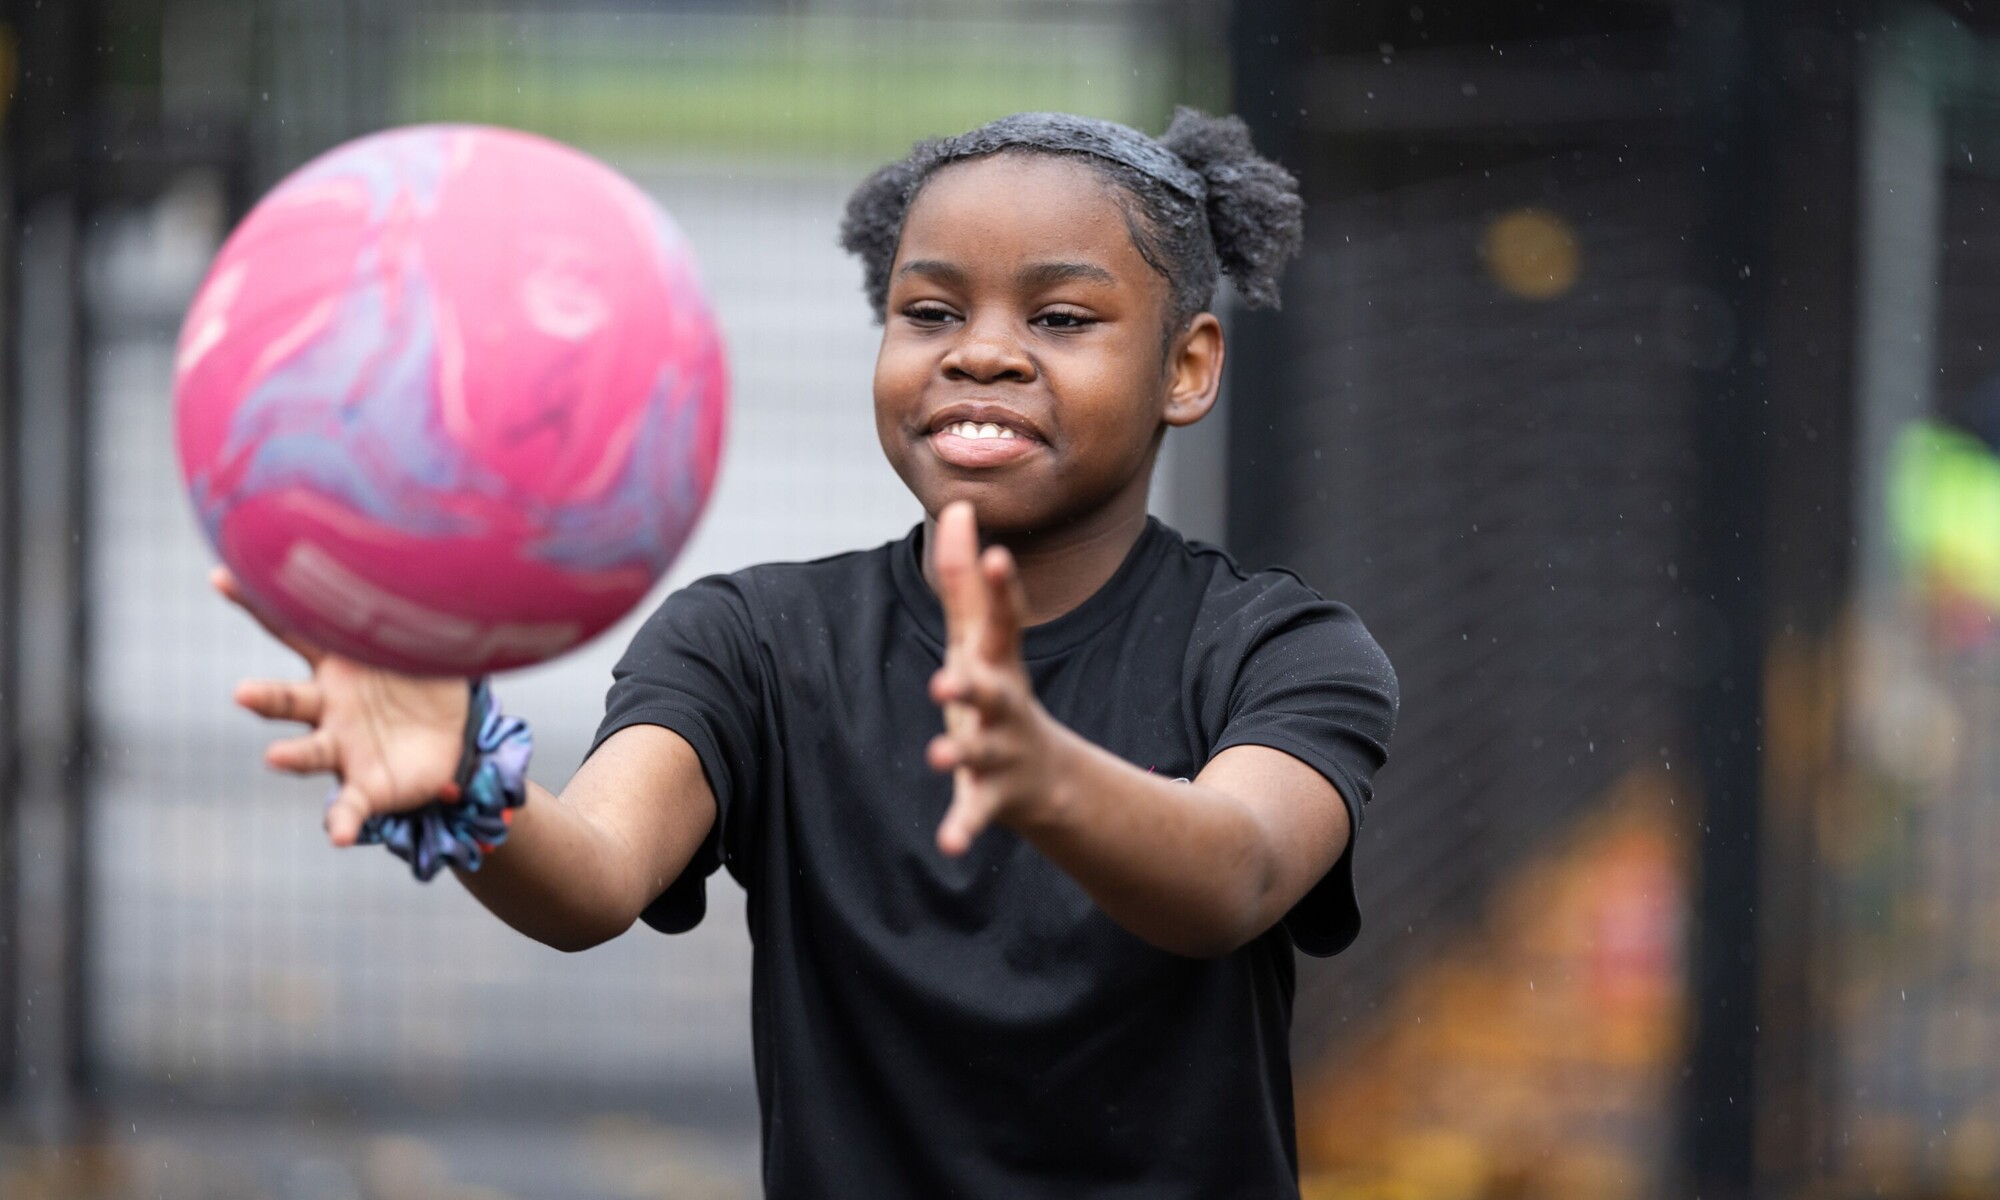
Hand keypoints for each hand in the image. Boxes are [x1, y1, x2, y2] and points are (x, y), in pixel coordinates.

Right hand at [212, 566, 469, 846]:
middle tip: (242, 694)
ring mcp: (343, 749)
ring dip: (291, 756)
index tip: (222, 575)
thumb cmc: (424, 676)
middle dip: (264, 697)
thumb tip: (427, 543)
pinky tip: (334, 835)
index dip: (255, 602)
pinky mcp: (366, 788)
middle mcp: (328, 707)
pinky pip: (349, 806)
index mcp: (338, 664)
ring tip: (275, 758)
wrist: (454, 736)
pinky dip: (340, 821)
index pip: (290, 628)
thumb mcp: (422, 636)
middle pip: (288, 698)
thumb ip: (412, 602)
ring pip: (309, 752)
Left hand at [925, 502, 1068, 855]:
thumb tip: (956, 506)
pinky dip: (963, 828)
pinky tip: (950, 844)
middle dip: (972, 683)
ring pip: (979, 752)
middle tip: (946, 677)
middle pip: (990, 689)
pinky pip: (975, 812)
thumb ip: (963, 576)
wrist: (1044, 776)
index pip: (1001, 620)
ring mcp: (1000, 750)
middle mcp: (1003, 704)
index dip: (1000, 589)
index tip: (998, 555)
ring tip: (939, 753)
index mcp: (997, 662)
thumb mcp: (981, 636)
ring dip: (960, 752)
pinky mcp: (991, 795)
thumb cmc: (999, 691)